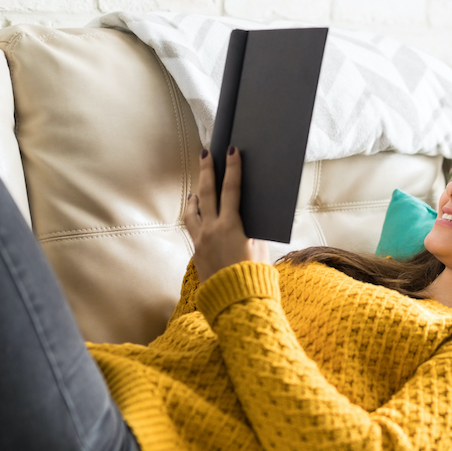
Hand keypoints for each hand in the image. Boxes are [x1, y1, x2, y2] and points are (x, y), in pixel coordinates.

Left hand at [183, 147, 269, 280]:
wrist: (236, 300)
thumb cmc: (254, 275)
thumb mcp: (258, 247)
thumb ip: (250, 228)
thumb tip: (245, 215)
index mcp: (231, 226)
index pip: (231, 189)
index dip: (232, 168)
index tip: (231, 150)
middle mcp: (211, 230)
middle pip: (206, 193)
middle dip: (207, 171)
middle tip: (206, 154)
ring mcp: (201, 241)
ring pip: (192, 211)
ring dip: (195, 196)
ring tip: (196, 188)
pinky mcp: (196, 252)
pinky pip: (192, 228)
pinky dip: (194, 217)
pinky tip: (197, 215)